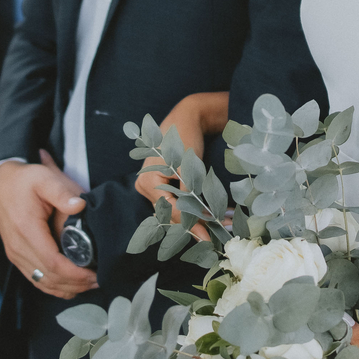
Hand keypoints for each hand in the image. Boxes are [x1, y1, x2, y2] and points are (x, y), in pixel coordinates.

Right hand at [0, 151, 97, 299]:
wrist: (0, 184)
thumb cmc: (24, 181)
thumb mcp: (44, 178)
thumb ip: (62, 192)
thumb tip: (80, 206)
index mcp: (26, 229)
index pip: (52, 263)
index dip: (75, 274)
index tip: (94, 274)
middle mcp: (18, 247)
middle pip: (49, 278)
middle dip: (76, 283)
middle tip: (99, 280)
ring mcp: (16, 255)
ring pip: (42, 283)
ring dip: (67, 288)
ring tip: (89, 283)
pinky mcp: (17, 257)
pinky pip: (36, 279)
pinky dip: (55, 286)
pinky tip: (71, 285)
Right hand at [134, 92, 228, 242]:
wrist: (185, 117)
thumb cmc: (186, 138)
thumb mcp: (189, 167)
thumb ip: (190, 194)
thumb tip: (199, 220)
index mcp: (149, 181)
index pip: (173, 211)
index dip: (192, 226)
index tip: (208, 239)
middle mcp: (144, 186)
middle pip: (171, 214)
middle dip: (193, 226)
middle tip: (213, 241)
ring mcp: (150, 186)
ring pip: (172, 210)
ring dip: (192, 220)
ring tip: (213, 232)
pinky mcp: (159, 185)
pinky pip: (173, 202)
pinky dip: (188, 210)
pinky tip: (204, 218)